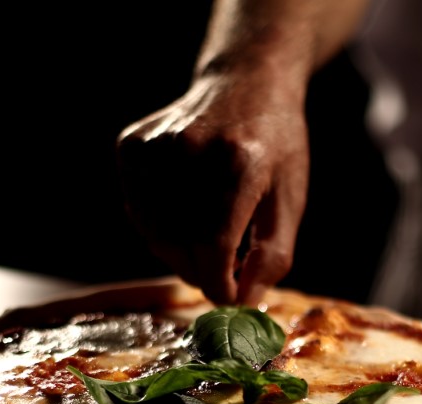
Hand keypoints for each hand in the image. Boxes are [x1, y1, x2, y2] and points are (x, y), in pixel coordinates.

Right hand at [116, 72, 308, 306]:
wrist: (245, 81)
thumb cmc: (276, 146)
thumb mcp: (290, 200)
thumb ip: (272, 256)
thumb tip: (243, 303)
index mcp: (239, 162)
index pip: (214, 246)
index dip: (219, 285)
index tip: (229, 298)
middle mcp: (191, 148)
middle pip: (181, 245)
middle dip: (202, 272)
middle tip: (223, 270)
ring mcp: (155, 144)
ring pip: (154, 235)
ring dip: (180, 254)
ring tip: (206, 241)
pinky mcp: (132, 145)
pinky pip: (137, 213)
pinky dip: (159, 228)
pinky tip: (184, 214)